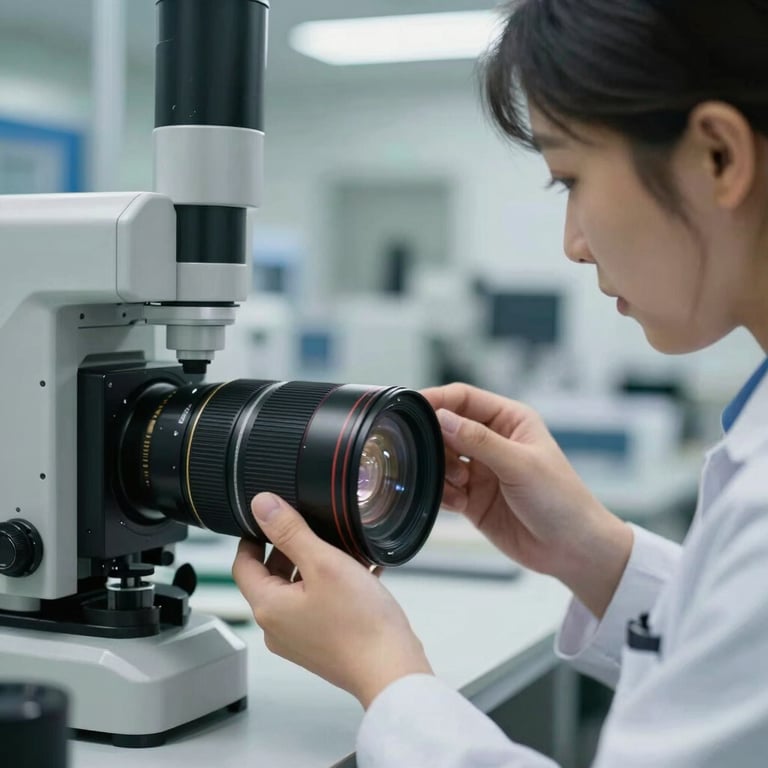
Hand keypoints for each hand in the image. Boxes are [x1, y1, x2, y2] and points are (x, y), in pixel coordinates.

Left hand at [232, 493, 433, 708]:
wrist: (391, 669)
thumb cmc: (360, 624)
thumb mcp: (324, 563)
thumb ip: (290, 532)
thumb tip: (261, 506)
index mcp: (268, 607)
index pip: (243, 564)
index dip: (253, 537)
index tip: (267, 519)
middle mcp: (278, 627)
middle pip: (271, 576)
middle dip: (290, 548)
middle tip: (313, 528)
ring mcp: (300, 639)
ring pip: (298, 589)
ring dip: (315, 565)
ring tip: (342, 549)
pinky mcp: (323, 643)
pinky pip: (319, 605)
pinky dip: (332, 586)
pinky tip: (360, 572)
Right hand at [421, 383, 631, 617]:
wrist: (573, 550)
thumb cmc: (561, 500)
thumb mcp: (520, 465)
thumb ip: (479, 441)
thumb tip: (441, 418)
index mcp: (509, 420)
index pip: (463, 398)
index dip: (437, 400)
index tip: (412, 407)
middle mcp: (492, 441)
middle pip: (446, 428)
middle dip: (436, 442)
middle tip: (432, 457)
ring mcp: (481, 470)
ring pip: (441, 459)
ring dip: (441, 471)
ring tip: (461, 486)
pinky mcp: (472, 498)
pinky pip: (443, 488)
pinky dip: (443, 495)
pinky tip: (461, 504)